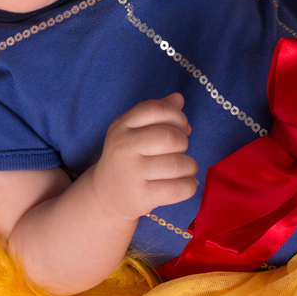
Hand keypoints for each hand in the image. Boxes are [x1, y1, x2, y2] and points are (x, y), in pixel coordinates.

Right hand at [90, 93, 197, 221]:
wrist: (105, 195)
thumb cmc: (128, 158)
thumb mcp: (134, 131)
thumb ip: (156, 113)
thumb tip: (179, 98)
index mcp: (122, 126)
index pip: (155, 109)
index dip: (176, 115)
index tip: (181, 127)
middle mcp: (123, 147)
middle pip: (169, 137)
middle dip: (184, 143)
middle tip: (179, 151)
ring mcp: (131, 173)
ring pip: (178, 164)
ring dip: (190, 166)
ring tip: (185, 169)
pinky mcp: (141, 197)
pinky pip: (179, 189)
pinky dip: (190, 185)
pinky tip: (185, 183)